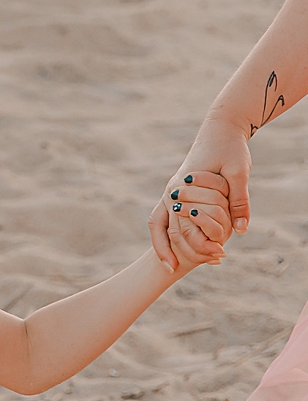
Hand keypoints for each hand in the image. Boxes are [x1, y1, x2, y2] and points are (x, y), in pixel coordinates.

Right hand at [151, 120, 251, 270]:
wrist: (221, 129)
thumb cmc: (230, 149)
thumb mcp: (238, 174)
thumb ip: (239, 203)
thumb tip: (241, 231)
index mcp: (180, 188)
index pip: (168, 224)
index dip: (169, 247)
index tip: (174, 266)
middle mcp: (171, 191)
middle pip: (159, 226)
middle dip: (164, 250)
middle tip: (172, 270)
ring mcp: (173, 191)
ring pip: (159, 222)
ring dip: (164, 243)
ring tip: (171, 264)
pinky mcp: (180, 191)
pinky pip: (168, 216)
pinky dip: (171, 232)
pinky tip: (180, 244)